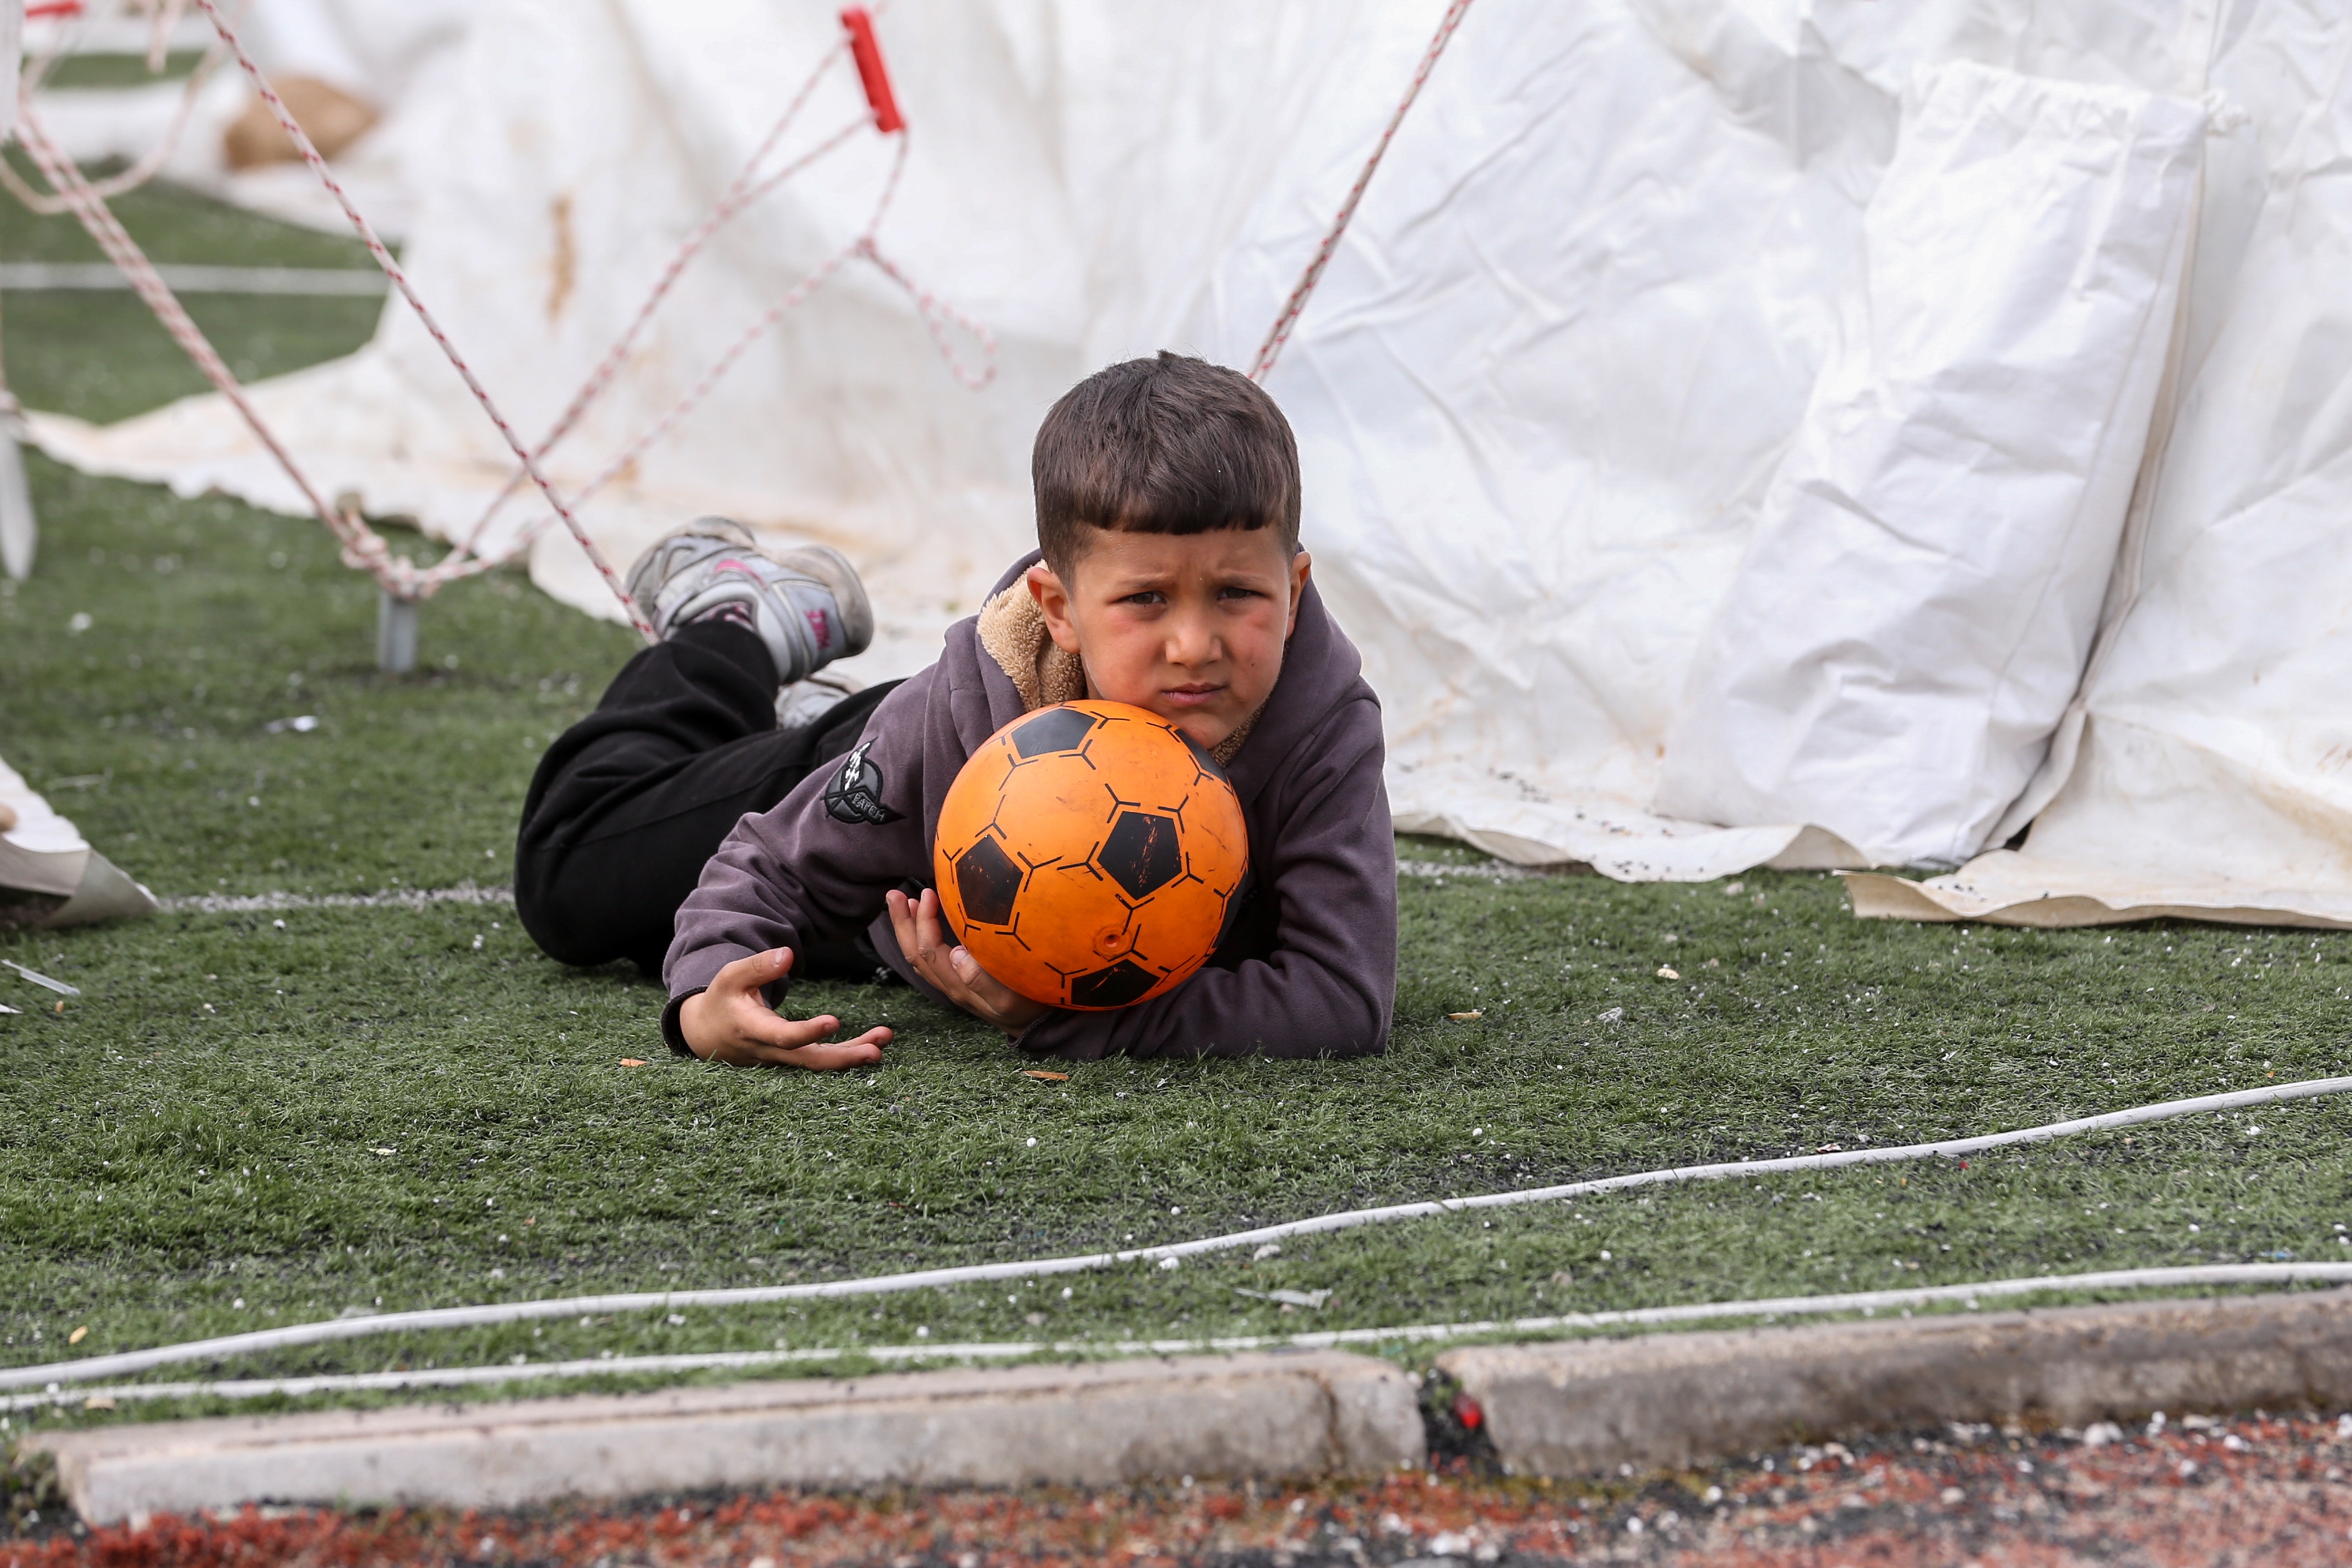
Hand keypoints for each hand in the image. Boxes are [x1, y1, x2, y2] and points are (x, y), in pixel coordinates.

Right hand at [677, 947, 889, 1068]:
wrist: (707, 1034)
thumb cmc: (722, 1000)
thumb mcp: (731, 977)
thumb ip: (759, 966)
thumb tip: (788, 954)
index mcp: (754, 1030)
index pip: (784, 1036)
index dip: (808, 1032)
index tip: (834, 1022)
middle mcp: (771, 1051)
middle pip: (810, 1060)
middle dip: (845, 1057)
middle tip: (876, 1050)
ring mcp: (783, 1060)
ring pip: (821, 1063)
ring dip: (854, 1055)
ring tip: (884, 1041)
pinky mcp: (793, 1059)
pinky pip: (822, 1060)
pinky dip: (848, 1054)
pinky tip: (874, 1046)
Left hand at [886, 887, 1051, 1036]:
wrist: (1045, 1028)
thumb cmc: (1032, 1007)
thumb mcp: (1010, 997)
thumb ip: (981, 978)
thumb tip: (956, 951)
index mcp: (959, 985)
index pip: (929, 950)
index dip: (923, 921)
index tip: (928, 894)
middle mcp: (952, 985)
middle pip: (915, 954)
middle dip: (903, 923)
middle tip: (894, 894)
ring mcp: (956, 985)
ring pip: (920, 957)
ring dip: (909, 929)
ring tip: (904, 902)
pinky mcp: (965, 982)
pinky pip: (932, 960)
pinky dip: (923, 938)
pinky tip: (927, 923)